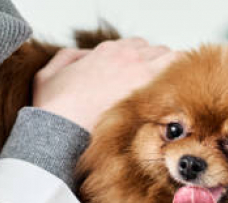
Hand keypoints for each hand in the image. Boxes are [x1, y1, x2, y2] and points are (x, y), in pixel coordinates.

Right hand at [33, 38, 178, 130]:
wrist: (60, 130)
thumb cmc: (53, 109)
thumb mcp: (48, 74)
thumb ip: (69, 57)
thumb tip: (85, 56)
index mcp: (107, 52)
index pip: (138, 47)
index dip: (141, 62)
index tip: (141, 77)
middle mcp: (126, 57)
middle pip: (158, 52)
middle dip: (160, 66)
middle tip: (158, 88)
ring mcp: (140, 72)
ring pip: (172, 59)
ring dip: (172, 73)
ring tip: (171, 94)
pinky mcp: (148, 93)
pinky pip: (176, 78)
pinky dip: (178, 86)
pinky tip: (176, 101)